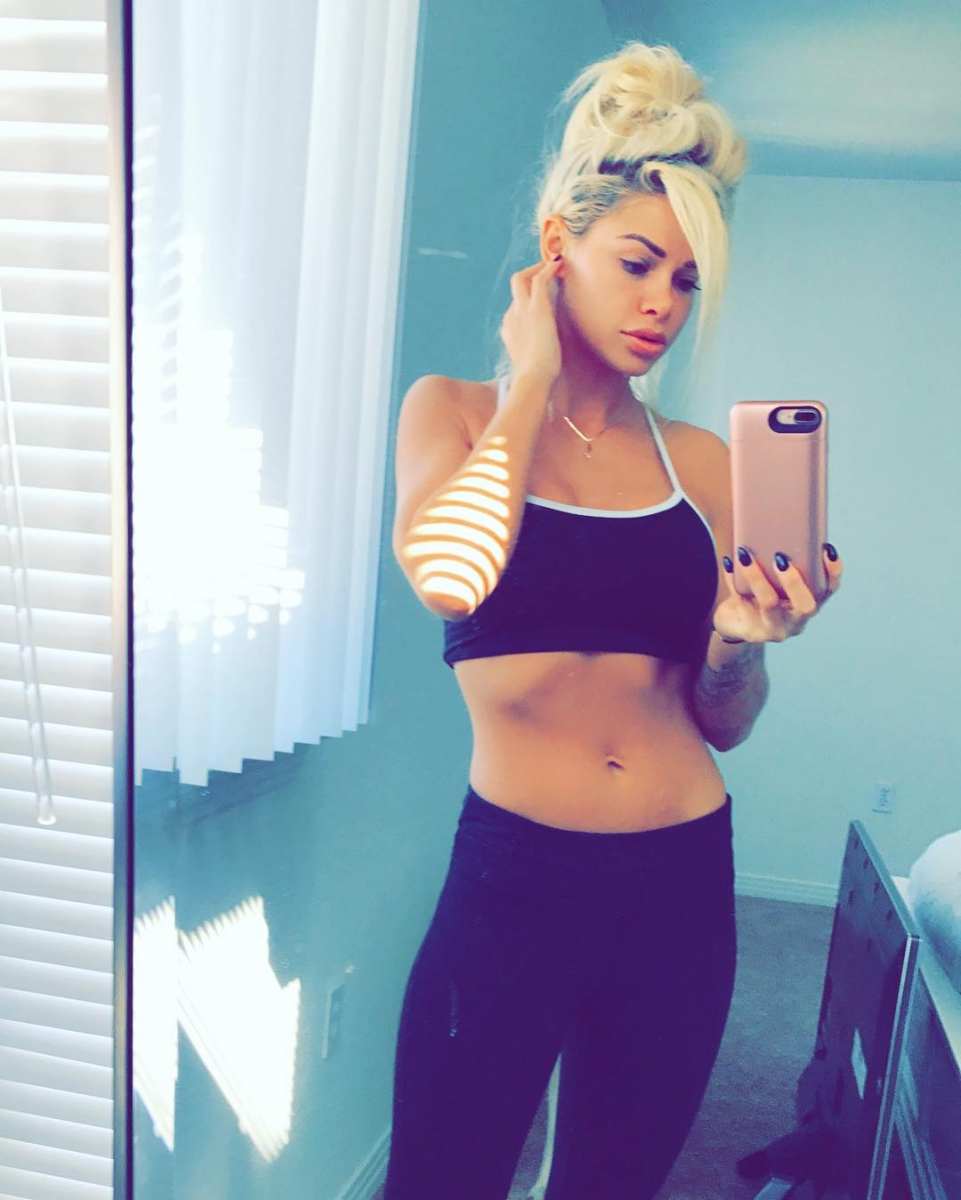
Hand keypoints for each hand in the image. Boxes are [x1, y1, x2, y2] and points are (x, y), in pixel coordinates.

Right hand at [499, 258, 563, 385]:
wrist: (533, 378)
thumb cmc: (536, 378)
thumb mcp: (532, 363)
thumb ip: (534, 354)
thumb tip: (544, 355)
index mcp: (509, 329)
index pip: (516, 305)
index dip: (530, 297)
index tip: (545, 294)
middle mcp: (511, 316)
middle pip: (514, 286)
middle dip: (529, 274)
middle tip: (546, 271)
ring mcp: (521, 310)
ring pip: (522, 278)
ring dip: (538, 268)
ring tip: (555, 265)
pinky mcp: (536, 308)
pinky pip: (539, 280)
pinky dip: (548, 269)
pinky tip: (560, 265)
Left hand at [713, 545, 843, 643]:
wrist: (736, 625)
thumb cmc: (761, 594)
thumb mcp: (774, 580)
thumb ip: (781, 560)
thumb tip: (773, 520)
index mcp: (809, 602)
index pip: (829, 589)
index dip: (832, 571)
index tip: (826, 548)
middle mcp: (797, 619)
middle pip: (807, 605)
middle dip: (795, 581)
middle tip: (780, 558)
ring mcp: (775, 627)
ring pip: (769, 604)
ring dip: (758, 577)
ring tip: (745, 554)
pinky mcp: (752, 630)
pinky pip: (741, 601)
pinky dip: (733, 579)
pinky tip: (728, 562)